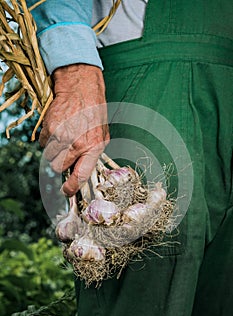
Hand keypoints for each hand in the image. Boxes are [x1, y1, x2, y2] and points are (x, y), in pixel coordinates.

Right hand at [40, 64, 109, 195]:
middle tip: (65, 154)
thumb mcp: (103, 135)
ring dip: (54, 152)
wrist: (81, 89)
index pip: (81, 176)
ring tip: (64, 138)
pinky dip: (48, 140)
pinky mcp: (50, 128)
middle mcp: (77, 144)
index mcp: (93, 148)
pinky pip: (43, 144)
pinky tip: (58, 129)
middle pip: (59, 168)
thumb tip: (82, 172)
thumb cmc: (94, 113)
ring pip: (49, 157)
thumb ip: (93, 155)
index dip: (71, 188)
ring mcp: (61, 137)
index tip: (66, 191)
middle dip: (60, 164)